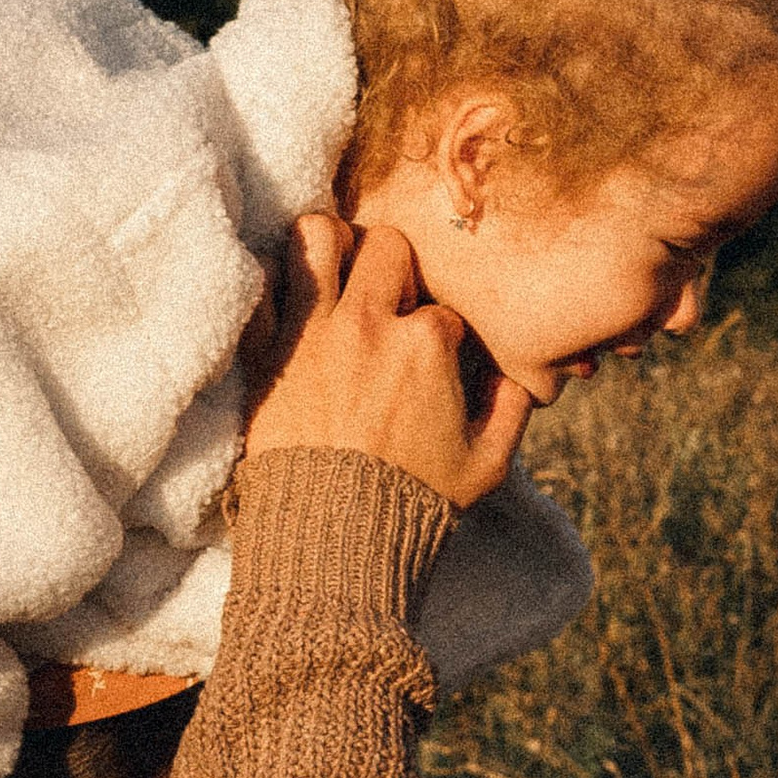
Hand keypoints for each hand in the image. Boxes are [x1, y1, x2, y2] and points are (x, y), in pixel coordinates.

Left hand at [245, 216, 533, 510]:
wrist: (334, 541)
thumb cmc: (414, 505)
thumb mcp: (486, 466)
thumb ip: (512, 409)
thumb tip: (516, 375)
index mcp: (426, 344)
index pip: (442, 308)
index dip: (444, 335)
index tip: (434, 364)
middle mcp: (368, 324)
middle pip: (386, 246)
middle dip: (394, 267)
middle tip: (388, 303)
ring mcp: (312, 334)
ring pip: (316, 236)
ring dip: (329, 246)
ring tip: (335, 272)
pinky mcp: (266, 354)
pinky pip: (261, 287)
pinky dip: (271, 287)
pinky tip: (287, 304)